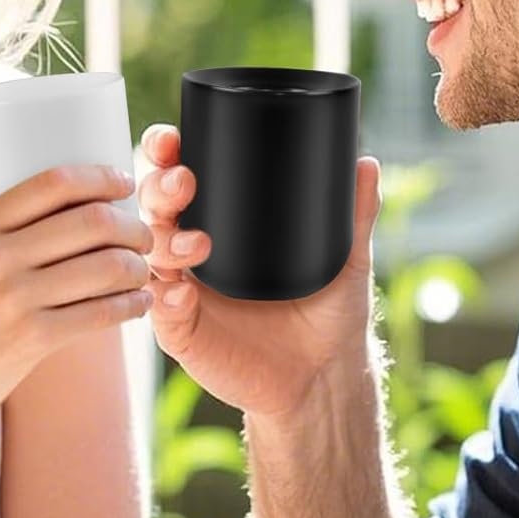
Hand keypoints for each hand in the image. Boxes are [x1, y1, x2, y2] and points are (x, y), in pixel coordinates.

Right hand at [0, 164, 153, 461]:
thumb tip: (38, 188)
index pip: (52, 183)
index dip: (100, 176)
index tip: (124, 181)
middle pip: (90, 221)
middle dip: (130, 224)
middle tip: (144, 234)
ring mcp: (11, 299)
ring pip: (104, 265)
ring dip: (136, 266)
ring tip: (143, 270)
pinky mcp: (29, 340)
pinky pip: (100, 312)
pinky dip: (130, 305)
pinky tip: (138, 304)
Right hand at [140, 124, 381, 419]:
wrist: (324, 377)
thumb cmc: (326, 314)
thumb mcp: (346, 258)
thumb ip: (354, 213)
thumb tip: (366, 163)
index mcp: (221, 221)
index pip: (181, 176)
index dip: (166, 153)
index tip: (172, 140)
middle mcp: (193, 250)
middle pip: (156, 206)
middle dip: (159, 186)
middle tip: (184, 180)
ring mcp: (183, 289)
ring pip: (152, 252)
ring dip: (166, 240)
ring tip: (198, 243)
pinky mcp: (181, 331)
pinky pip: (159, 309)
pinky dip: (166, 296)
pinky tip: (184, 290)